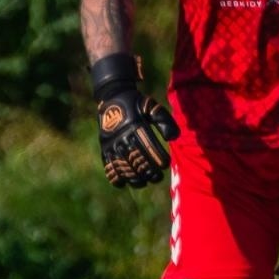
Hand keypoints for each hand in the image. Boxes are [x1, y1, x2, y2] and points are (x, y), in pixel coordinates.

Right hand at [91, 53, 179, 188]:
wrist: (112, 97)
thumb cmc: (137, 104)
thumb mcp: (152, 106)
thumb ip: (164, 120)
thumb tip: (173, 138)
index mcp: (135, 126)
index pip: (149, 148)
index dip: (158, 159)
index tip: (165, 164)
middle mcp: (122, 137)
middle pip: (137, 161)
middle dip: (149, 172)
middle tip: (157, 176)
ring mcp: (112, 144)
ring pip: (124, 168)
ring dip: (136, 178)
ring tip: (145, 181)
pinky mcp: (104, 149)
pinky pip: (109, 168)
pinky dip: (117, 178)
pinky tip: (126, 181)